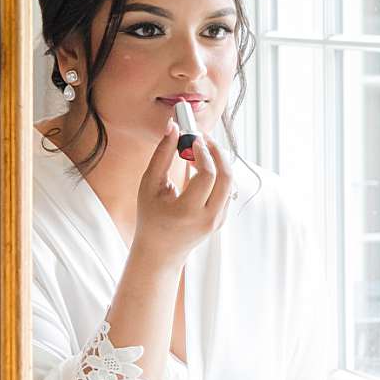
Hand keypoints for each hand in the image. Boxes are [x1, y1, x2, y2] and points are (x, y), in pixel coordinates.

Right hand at [125, 120, 233, 279]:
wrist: (160, 252)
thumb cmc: (150, 217)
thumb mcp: (149, 185)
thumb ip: (161, 155)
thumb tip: (173, 127)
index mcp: (188, 212)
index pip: (207, 175)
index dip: (203, 152)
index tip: (194, 138)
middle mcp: (208, 218)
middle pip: (226, 177)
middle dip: (217, 152)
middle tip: (203, 139)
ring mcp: (218, 220)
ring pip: (229, 182)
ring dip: (217, 162)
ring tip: (197, 153)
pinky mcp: (222, 219)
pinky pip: (226, 190)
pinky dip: (218, 174)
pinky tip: (201, 167)